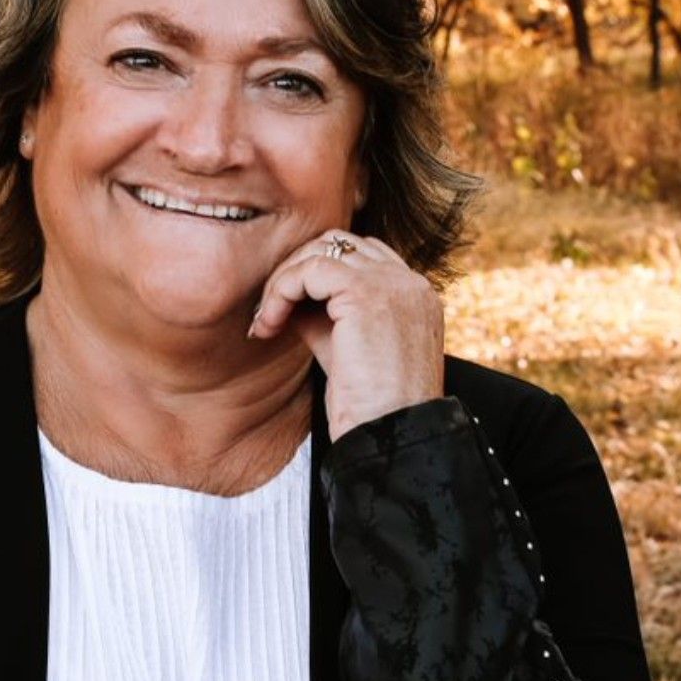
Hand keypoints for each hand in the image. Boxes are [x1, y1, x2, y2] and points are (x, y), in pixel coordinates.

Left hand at [247, 230, 443, 441]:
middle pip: (340, 244)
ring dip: (283, 281)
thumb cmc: (368, 409)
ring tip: (266, 321)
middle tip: (269, 312)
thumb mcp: (345, 352)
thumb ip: (325, 318)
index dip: (317, 274)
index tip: (288, 310)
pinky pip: (309, 270)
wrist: (389, 436)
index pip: (361, 256)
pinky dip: (281, 290)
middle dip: (296, 271)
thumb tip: (287, 298)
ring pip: (321, 252)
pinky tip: (270, 322)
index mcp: (415, 296)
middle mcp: (410, 283)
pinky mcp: (368, 293)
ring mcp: (393, 284)